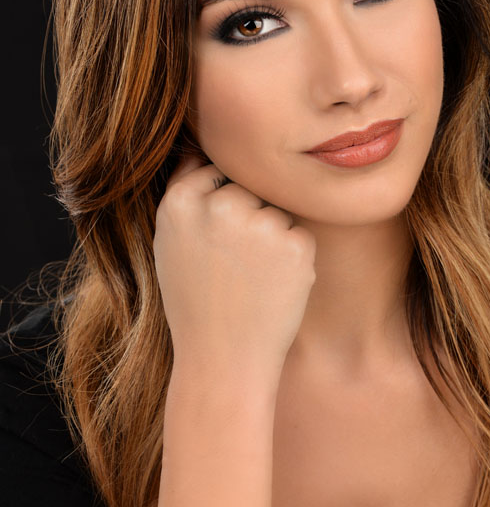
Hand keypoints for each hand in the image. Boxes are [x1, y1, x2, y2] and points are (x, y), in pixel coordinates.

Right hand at [153, 155, 316, 379]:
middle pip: (250, 186)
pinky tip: (272, 286)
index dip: (221, 205)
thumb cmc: (196, 301)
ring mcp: (259, 223)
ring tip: (251, 278)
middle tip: (234, 266)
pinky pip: (300, 231)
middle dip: (249, 215)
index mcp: (181, 201)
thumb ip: (186, 191)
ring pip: (277, 208)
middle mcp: (220, 205)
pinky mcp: (295, 243)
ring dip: (273, 236)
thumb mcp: (171, 242)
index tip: (218, 240)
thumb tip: (202, 145)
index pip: (215, 170)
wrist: (223, 360)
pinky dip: (293, 256)